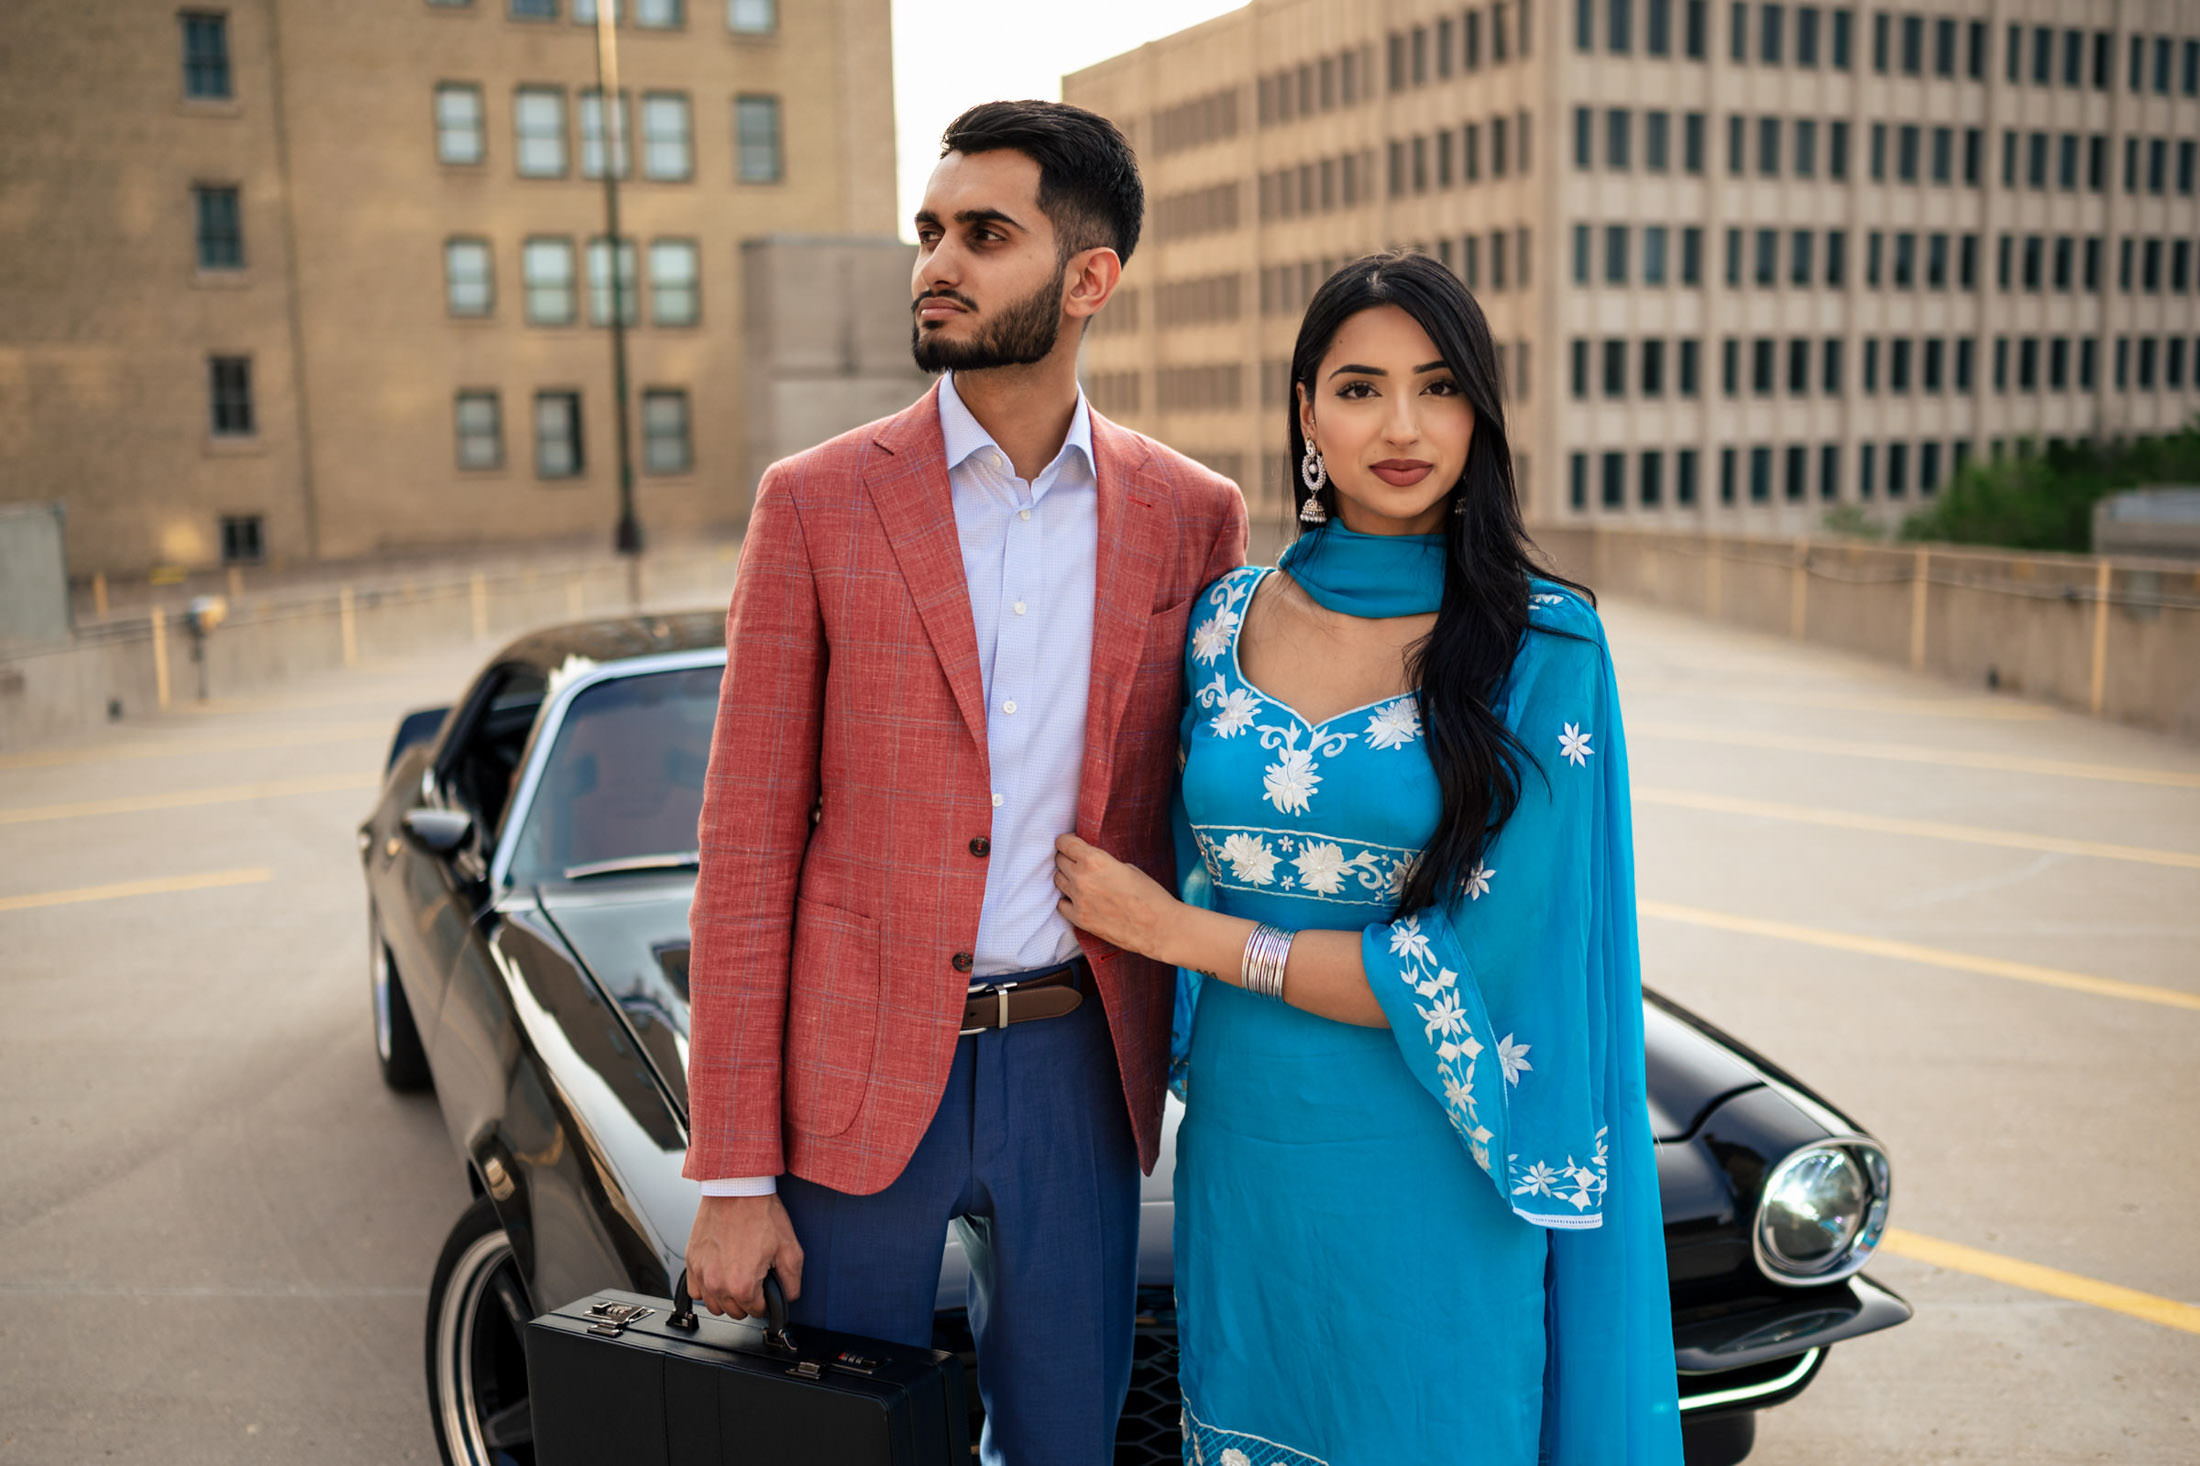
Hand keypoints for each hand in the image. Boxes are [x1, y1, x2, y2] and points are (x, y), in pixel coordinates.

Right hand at [684, 1193, 802, 1319]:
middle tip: (756, 1280)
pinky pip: (695, 1291)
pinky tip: (719, 1275)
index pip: (757, 1311)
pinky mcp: (692, 1261)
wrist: (737, 1188)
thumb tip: (788, 1297)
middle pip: (735, 1312)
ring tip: (737, 1278)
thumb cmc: (760, 1213)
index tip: (767, 1289)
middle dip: (748, 1301)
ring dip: (726, 1298)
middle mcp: (718, 1283)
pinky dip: (707, 1289)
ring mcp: (702, 1273)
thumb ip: (792, 1282)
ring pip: (714, 1305)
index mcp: (743, 1284)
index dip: (767, 1301)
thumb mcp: (790, 1249)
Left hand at [1054, 833, 1180, 961]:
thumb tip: (1089, 863)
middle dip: (1067, 859)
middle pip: (1059, 860)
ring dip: (1067, 878)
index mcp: (1095, 860)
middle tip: (1078, 862)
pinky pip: (1061, 905)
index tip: (1070, 844)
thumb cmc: (1149, 895)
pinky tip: (1079, 899)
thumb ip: (1102, 863)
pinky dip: (1068, 900)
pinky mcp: (1079, 919)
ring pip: (1058, 881)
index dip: (1067, 841)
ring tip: (1081, 881)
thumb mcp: (1127, 867)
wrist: (1157, 927)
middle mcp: (1082, 878)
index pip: (1064, 843)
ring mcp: (1078, 900)